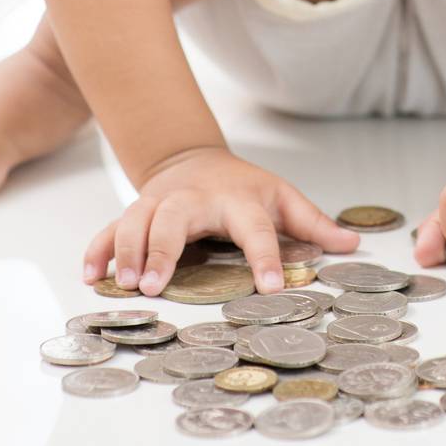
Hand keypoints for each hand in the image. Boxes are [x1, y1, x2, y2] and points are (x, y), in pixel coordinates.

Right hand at [82, 146, 361, 295]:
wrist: (194, 159)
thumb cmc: (243, 187)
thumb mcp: (282, 198)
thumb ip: (313, 223)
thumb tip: (354, 245)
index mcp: (240, 200)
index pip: (257, 228)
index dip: (267, 256)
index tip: (273, 287)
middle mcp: (195, 200)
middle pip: (178, 218)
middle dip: (165, 249)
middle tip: (156, 285)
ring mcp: (160, 203)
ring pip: (139, 221)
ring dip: (130, 251)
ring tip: (125, 284)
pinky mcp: (135, 212)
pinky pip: (111, 229)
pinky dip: (99, 250)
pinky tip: (91, 275)